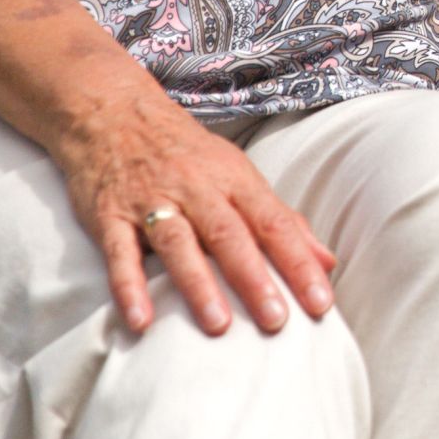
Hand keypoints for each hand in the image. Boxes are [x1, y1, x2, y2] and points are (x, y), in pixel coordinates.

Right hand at [52, 90, 338, 336]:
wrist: (113, 112)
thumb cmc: (188, 154)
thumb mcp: (238, 176)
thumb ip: (281, 221)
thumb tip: (328, 263)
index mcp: (234, 180)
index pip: (274, 224)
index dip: (299, 263)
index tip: (321, 304)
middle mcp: (196, 189)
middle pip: (230, 235)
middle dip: (255, 279)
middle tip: (276, 321)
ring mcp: (152, 201)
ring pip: (179, 243)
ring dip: (198, 284)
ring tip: (218, 326)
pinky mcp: (110, 215)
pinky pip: (120, 253)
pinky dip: (129, 287)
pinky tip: (141, 322)